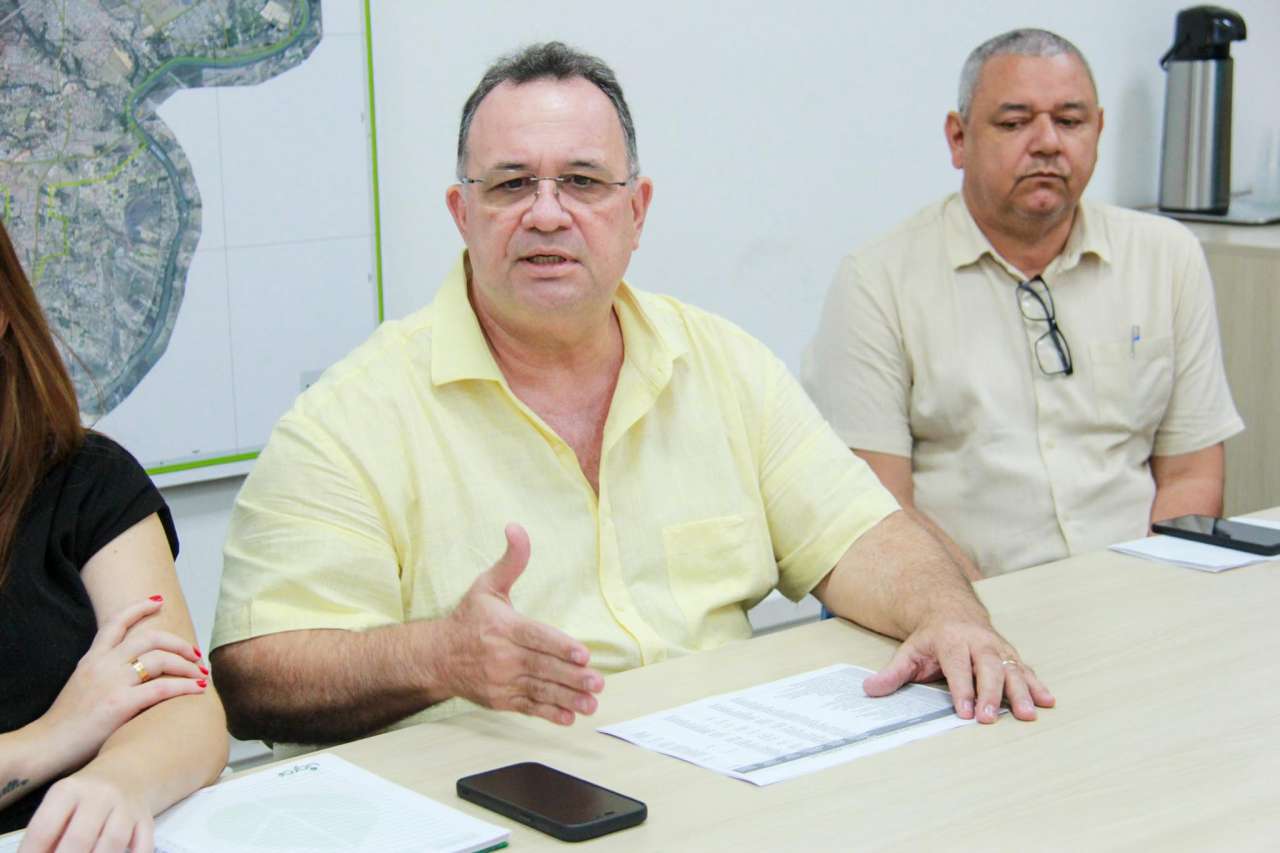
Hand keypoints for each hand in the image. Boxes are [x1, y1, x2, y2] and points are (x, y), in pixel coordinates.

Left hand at [18, 767, 152, 852]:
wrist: (128, 772)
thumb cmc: (84, 797)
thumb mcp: (61, 803)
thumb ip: (49, 833)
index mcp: (68, 791)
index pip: (44, 828)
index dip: (32, 852)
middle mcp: (99, 795)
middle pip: (79, 838)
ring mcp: (126, 806)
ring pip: (113, 841)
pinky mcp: (145, 819)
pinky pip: (143, 844)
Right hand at [35, 596, 207, 768]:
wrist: (46, 746)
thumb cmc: (67, 723)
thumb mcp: (82, 685)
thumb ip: (103, 673)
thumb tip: (131, 670)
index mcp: (91, 659)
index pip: (116, 623)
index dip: (139, 608)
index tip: (159, 601)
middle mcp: (102, 665)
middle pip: (150, 638)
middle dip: (178, 643)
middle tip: (195, 653)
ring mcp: (111, 683)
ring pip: (160, 659)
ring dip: (187, 664)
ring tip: (201, 673)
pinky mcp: (120, 704)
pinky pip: (162, 688)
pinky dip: (185, 686)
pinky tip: (199, 689)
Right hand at [436, 524, 603, 724]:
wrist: (436, 657)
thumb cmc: (468, 619)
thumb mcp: (487, 585)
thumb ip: (511, 560)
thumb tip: (517, 527)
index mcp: (503, 628)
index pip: (536, 637)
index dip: (560, 646)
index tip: (583, 654)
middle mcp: (502, 656)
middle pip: (541, 667)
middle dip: (571, 677)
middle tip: (597, 682)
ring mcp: (501, 681)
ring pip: (538, 690)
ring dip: (566, 698)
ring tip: (591, 703)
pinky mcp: (500, 699)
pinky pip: (527, 707)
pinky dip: (548, 714)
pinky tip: (568, 717)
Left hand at [863, 615, 1053, 723]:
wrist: (950, 608)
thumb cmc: (930, 638)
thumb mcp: (909, 652)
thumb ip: (892, 673)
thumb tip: (869, 690)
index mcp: (950, 641)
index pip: (957, 667)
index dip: (962, 690)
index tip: (965, 713)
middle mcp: (977, 642)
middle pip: (987, 669)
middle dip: (990, 695)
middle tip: (990, 719)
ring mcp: (997, 648)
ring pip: (1011, 669)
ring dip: (1021, 692)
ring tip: (1029, 714)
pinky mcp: (1010, 654)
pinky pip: (1026, 669)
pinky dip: (1037, 685)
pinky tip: (1048, 701)